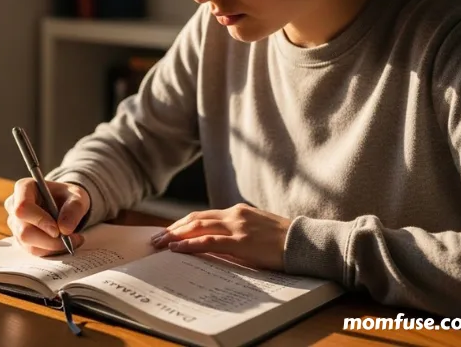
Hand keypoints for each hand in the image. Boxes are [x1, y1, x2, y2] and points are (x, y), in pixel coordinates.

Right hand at [4, 178, 89, 255]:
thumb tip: (65, 229)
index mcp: (24, 188)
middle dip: (49, 240)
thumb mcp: (77, 196)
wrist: (64, 205)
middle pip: (24, 231)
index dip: (39, 220)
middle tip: (71, 238)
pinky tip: (63, 243)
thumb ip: (74, 208)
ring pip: (28, 244)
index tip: (58, 230)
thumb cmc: (68, 197)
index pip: (23, 207)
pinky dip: (51, 250)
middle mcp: (14, 206)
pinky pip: (33, 250)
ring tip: (73, 240)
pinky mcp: (20, 238)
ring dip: (52, 246)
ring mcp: (15, 223)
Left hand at [150, 203, 291, 270]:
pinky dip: (190, 245)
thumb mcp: (258, 230)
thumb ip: (238, 231)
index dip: (182, 223)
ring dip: (175, 236)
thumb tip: (219, 242)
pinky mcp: (241, 242)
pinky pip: (209, 242)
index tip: (168, 232)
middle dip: (172, 228)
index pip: (203, 215)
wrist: (305, 243)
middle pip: (195, 219)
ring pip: (197, 227)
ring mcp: (237, 227)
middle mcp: (234, 215)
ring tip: (159, 244)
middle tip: (155, 238)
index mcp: (238, 211)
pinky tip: (177, 249)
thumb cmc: (284, 240)